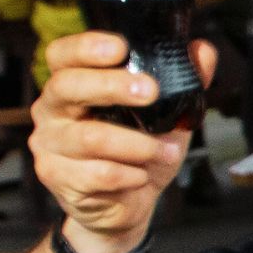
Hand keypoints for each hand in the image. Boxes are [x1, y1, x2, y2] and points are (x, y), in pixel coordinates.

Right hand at [28, 33, 209, 252]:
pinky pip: (97, 173)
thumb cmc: (141, 151)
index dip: (85, 47)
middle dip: (112, 86)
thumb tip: (203, 51)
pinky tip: (141, 176)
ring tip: (167, 151)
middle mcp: (52, 109)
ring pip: (91, 137)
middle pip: (69, 87)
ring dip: (138, 145)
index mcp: (73, 84)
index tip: (121, 48)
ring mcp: (49, 143)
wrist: (128, 204)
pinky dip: (130, 175)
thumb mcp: (168, 115)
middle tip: (151, 91)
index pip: (63, 54)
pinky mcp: (55, 175)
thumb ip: (183, 82)